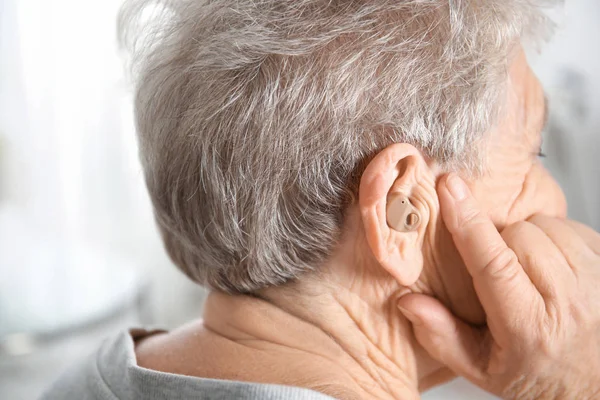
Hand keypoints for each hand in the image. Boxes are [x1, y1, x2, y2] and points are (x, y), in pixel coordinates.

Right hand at [397, 174, 599, 399]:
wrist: (593, 384)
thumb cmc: (536, 373)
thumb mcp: (480, 368)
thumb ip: (441, 336)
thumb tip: (408, 301)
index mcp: (528, 327)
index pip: (494, 265)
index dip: (468, 223)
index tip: (450, 188)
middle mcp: (569, 302)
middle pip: (519, 235)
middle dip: (501, 242)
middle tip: (502, 272)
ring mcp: (595, 281)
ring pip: (545, 225)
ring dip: (528, 239)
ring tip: (529, 271)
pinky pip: (571, 226)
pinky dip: (554, 238)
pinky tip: (552, 266)